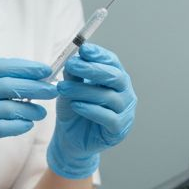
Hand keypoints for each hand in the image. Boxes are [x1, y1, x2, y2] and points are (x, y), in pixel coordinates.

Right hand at [0, 58, 58, 183]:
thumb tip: (28, 80)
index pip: (2, 66)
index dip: (26, 68)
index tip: (45, 70)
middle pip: (10, 85)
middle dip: (36, 87)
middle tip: (53, 90)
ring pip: (10, 107)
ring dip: (31, 109)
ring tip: (42, 112)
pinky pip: (5, 126)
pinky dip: (19, 125)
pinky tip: (27, 124)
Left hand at [47, 44, 135, 179]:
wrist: (69, 139)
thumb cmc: (74, 110)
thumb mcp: (70, 88)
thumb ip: (73, 75)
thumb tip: (74, 58)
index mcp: (115, 79)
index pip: (112, 62)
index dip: (99, 54)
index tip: (84, 49)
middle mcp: (124, 93)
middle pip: (114, 77)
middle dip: (92, 69)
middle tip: (72, 65)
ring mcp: (125, 112)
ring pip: (109, 97)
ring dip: (84, 90)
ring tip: (63, 88)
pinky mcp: (119, 130)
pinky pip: (109, 118)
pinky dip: (91, 110)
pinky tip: (76, 105)